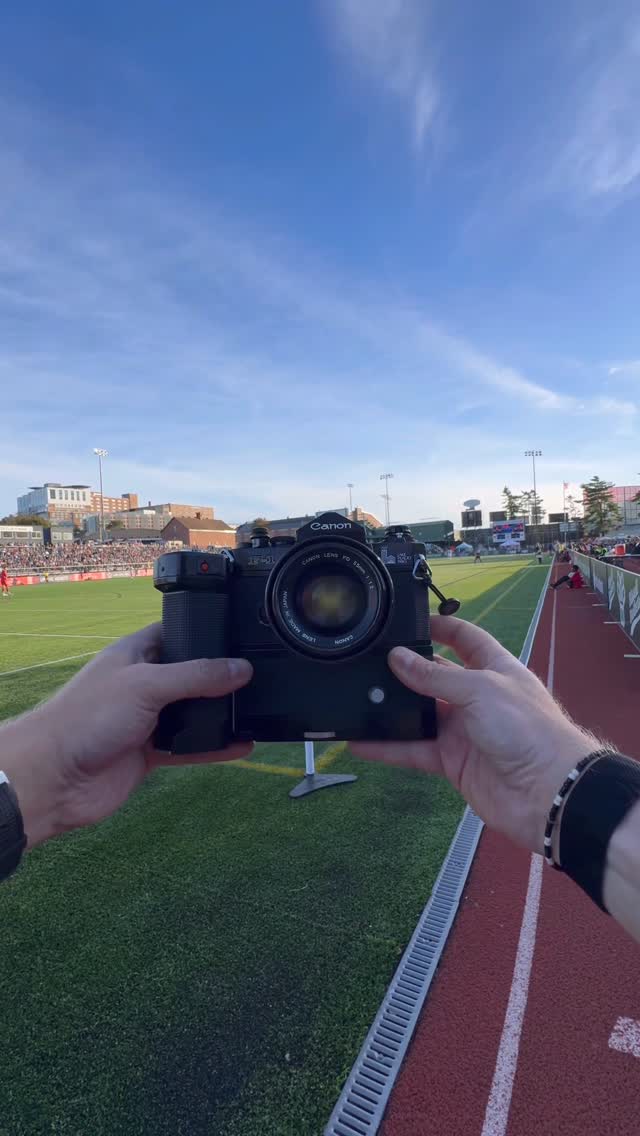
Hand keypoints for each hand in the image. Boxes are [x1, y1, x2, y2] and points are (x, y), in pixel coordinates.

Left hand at [1, 624, 252, 847]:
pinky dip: (215, 746)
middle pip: (190, 675)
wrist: (55, 778)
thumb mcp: (146, 685)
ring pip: (192, 712)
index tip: (240, 633)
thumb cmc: (87, 718)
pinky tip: (242, 746)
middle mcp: (143, 684)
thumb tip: (241, 668)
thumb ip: (196, 675)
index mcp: (135, 654)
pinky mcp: (150, 752)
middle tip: (259, 675)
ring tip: (256, 710)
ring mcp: (147, 719)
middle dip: (219, 677)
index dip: (205, 631)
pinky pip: (190, 746)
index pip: (176, 633)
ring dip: (218, 714)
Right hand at [351, 615, 595, 853]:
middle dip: (406, 669)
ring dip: (392, 709)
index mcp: (494, 668)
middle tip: (368, 660)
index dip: (441, 627)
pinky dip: (388, 748)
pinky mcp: (451, 761)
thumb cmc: (525, 728)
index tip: (408, 620)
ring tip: (357, 698)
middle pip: (435, 676)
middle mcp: (477, 696)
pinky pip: (414, 750)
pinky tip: (360, 743)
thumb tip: (396, 658)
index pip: (466, 639)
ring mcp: (464, 730)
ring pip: (420, 714)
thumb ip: (435, 676)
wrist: (547, 791)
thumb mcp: (480, 689)